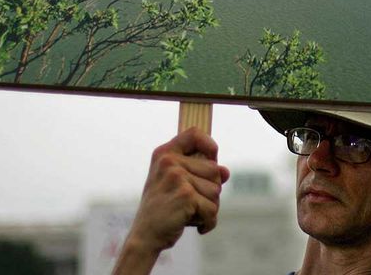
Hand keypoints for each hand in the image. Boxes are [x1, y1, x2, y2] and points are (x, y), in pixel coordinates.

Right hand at [113, 127, 230, 273]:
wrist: (144, 237)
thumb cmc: (163, 209)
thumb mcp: (176, 185)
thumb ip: (199, 173)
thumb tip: (226, 172)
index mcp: (164, 154)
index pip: (194, 133)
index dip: (209, 144)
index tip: (212, 158)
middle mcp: (169, 161)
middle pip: (214, 169)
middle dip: (210, 190)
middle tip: (192, 203)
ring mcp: (177, 177)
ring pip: (216, 190)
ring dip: (209, 208)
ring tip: (189, 213)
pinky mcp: (185, 195)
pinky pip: (212, 209)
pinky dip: (209, 222)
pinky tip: (197, 227)